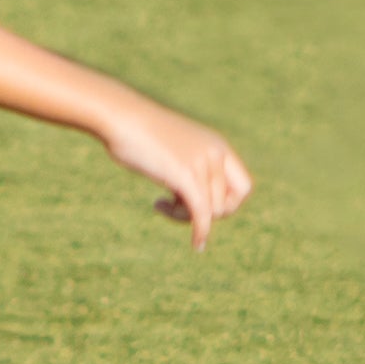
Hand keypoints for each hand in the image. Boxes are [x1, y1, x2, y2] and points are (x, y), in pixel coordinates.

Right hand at [99, 95, 252, 252]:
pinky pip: (202, 214)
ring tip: (162, 204)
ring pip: (212, 211)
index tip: (200, 205)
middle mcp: (216, 154)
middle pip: (227, 204)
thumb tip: (183, 184)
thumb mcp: (171, 147)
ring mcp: (202, 164)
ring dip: (187, 217)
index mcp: (217, 146)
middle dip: (207, 215)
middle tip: (178, 207)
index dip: (227, 204)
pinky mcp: (185, 175)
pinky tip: (197, 246)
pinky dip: (202, 233)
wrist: (121, 117)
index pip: (243, 187)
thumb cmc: (137, 132)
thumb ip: (186, 163)